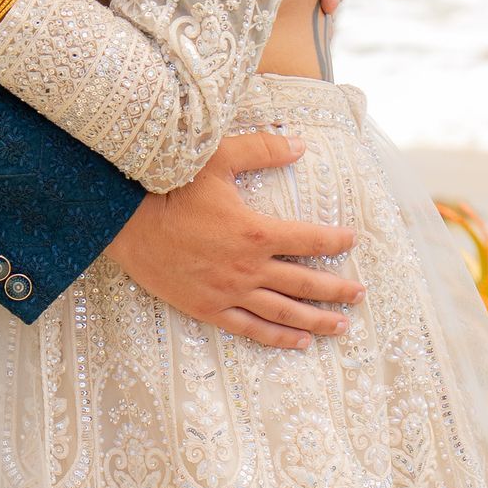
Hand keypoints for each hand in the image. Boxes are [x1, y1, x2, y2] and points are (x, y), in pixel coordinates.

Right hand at [111, 128, 363, 349]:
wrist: (128, 223)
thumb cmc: (172, 188)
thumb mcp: (218, 159)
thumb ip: (262, 150)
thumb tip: (300, 145)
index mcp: (256, 232)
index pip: (309, 239)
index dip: (335, 240)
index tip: (352, 240)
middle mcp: (249, 268)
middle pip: (305, 282)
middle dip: (337, 289)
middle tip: (360, 294)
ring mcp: (229, 292)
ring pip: (284, 312)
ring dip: (316, 320)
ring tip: (341, 326)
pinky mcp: (208, 308)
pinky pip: (250, 328)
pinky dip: (277, 337)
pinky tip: (298, 342)